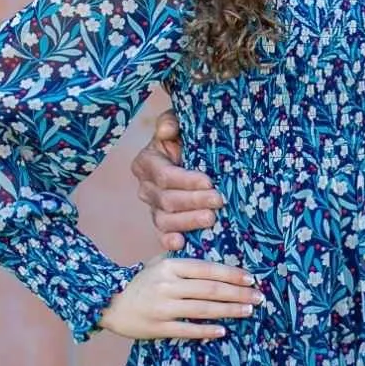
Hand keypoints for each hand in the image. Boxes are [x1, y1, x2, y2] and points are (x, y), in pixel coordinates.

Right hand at [98, 256, 259, 339]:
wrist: (109, 303)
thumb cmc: (140, 283)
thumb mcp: (158, 264)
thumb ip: (183, 262)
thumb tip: (215, 262)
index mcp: (170, 267)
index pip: (207, 269)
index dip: (231, 274)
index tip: (250, 278)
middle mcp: (167, 285)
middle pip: (210, 289)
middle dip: (238, 293)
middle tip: (259, 297)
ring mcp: (162, 307)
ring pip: (203, 309)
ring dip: (229, 310)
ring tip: (248, 310)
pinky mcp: (158, 327)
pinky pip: (187, 329)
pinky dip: (206, 330)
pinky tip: (223, 330)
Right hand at [133, 112, 219, 249]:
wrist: (194, 155)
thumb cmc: (187, 137)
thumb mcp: (179, 123)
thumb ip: (170, 122)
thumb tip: (167, 130)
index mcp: (147, 163)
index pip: (165, 176)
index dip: (186, 180)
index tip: (209, 182)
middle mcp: (146, 187)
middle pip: (167, 200)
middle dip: (194, 201)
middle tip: (218, 201)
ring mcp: (153, 208)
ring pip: (165, 220)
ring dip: (188, 221)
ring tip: (211, 219)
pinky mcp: (163, 224)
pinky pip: (162, 235)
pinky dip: (169, 241)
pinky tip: (182, 243)